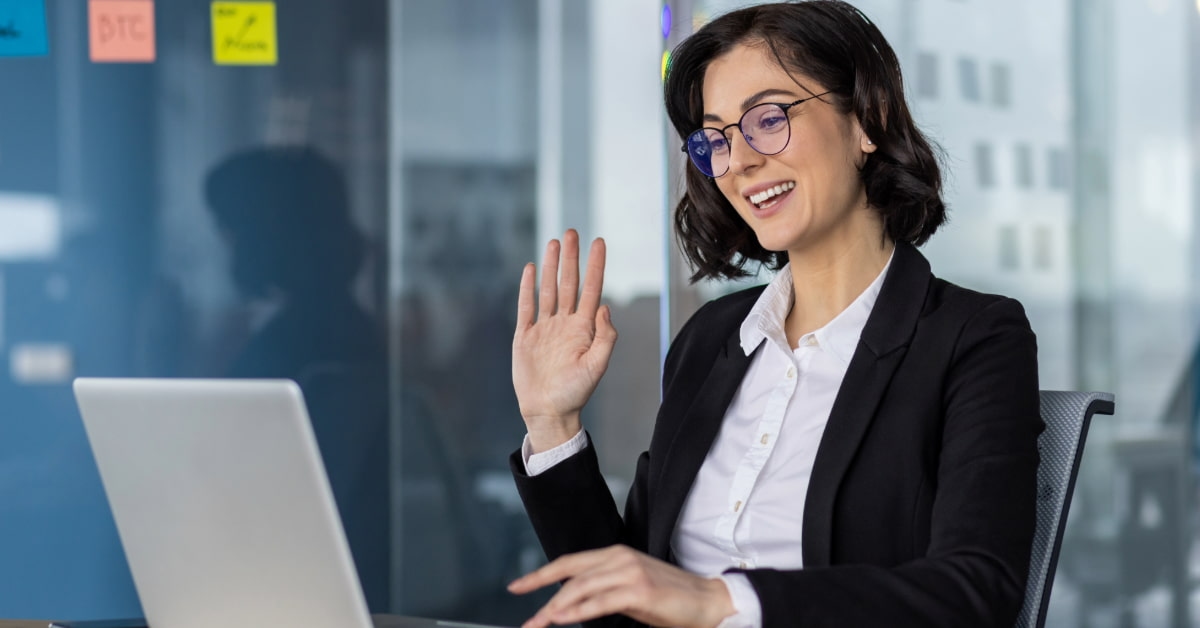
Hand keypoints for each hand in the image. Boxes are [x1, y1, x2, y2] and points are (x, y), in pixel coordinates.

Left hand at [508, 545, 734, 627]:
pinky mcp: (639, 591)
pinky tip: (561, 619)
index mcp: (616, 554)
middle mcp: (619, 558)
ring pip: (580, 588)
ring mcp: (629, 572)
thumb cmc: (670, 599)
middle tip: (527, 620)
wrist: (707, 601)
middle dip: (542, 596)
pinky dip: (577, 611)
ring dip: (555, 608)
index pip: (569, 563)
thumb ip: (603, 589)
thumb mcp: (629, 590)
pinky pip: (599, 602)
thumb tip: (571, 602)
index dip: (540, 574)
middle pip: (569, 575)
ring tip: (539, 623)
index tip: (517, 587)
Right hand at [513, 230, 617, 451]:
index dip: (596, 265)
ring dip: (551, 266)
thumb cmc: (576, 393)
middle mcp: (565, 323)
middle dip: (571, 257)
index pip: (592, 289)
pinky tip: (530, 269)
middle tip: (571, 231)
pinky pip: (527, 306)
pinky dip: (528, 287)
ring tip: (554, 242)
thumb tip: (605, 307)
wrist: (548, 411)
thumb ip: (605, 337)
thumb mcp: (597, 366)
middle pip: (569, 282)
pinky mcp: (525, 335)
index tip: (599, 242)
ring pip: (548, 289)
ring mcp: (545, 327)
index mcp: (584, 328)